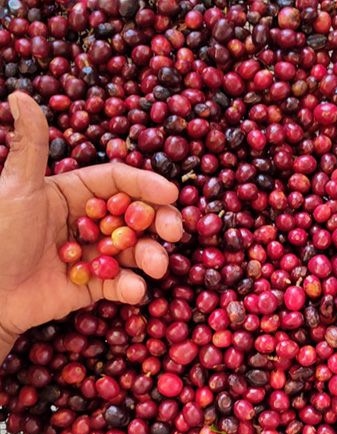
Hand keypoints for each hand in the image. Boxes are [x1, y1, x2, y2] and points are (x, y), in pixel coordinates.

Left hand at [0, 91, 182, 347]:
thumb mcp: (15, 188)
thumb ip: (30, 146)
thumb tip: (20, 95)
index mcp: (71, 193)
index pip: (116, 182)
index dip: (145, 184)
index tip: (170, 193)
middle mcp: (86, 222)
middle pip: (135, 216)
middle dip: (159, 222)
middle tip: (173, 231)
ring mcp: (92, 254)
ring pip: (133, 251)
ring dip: (150, 256)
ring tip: (155, 266)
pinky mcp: (93, 285)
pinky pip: (120, 284)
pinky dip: (131, 287)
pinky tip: (133, 289)